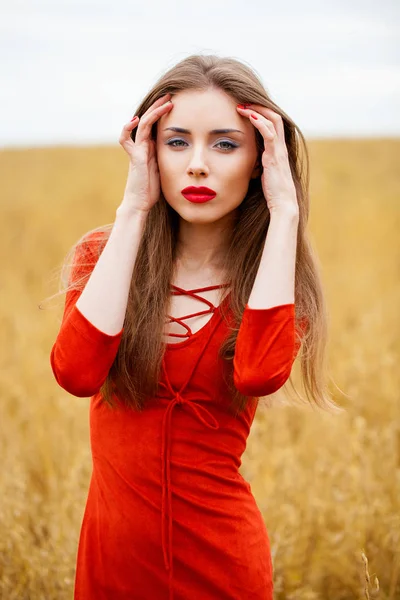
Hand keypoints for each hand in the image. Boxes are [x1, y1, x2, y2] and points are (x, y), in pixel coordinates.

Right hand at [118, 93, 172, 213]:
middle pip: (148, 119)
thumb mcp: (166, 169)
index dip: (163, 112)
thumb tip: (188, 153)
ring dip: (153, 112)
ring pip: (142, 124)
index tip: (175, 102)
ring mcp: (137, 150)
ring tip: (165, 102)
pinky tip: (134, 120)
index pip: (155, 123)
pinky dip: (127, 129)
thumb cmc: (153, 189)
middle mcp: (143, 145)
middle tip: (171, 95)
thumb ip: (170, 158)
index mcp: (151, 147)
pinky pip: (126, 139)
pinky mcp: (134, 157)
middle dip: (159, 106)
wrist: (141, 203)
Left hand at [237, 103, 298, 216]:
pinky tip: (250, 117)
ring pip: (272, 121)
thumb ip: (259, 162)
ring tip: (243, 107)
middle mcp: (280, 147)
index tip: (245, 110)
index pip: (273, 124)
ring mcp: (279, 150)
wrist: (283, 204)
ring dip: (257, 111)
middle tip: (243, 103)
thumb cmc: (273, 192)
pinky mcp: (274, 156)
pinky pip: (269, 134)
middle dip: (259, 107)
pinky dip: (260, 123)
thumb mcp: (264, 172)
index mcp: (278, 150)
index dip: (261, 114)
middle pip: (274, 117)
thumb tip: (249, 158)